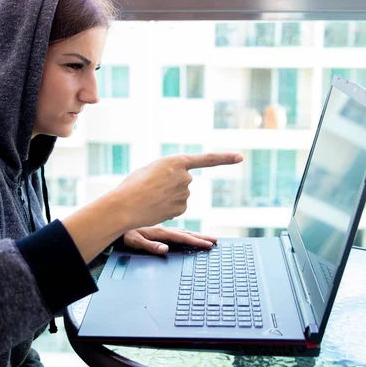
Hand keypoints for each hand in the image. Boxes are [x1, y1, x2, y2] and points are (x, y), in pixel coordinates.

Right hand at [114, 153, 242, 229]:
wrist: (125, 206)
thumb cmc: (133, 184)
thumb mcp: (150, 168)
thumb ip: (168, 170)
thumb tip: (179, 179)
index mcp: (177, 161)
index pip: (208, 159)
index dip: (225, 158)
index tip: (240, 157)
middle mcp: (185, 177)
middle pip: (184, 180)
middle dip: (171, 183)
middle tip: (151, 186)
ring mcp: (185, 195)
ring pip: (180, 194)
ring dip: (168, 196)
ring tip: (150, 197)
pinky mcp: (182, 209)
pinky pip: (177, 206)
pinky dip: (167, 207)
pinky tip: (155, 207)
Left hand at [122, 226, 217, 254]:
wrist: (115, 219)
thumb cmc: (124, 233)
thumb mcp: (134, 241)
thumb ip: (150, 245)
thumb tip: (165, 249)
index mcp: (159, 232)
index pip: (181, 238)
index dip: (196, 241)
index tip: (209, 244)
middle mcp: (163, 229)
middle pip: (186, 234)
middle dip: (201, 237)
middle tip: (216, 241)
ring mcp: (162, 228)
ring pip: (183, 231)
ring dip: (196, 235)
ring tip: (209, 238)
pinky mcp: (159, 229)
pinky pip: (176, 230)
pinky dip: (186, 233)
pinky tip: (190, 235)